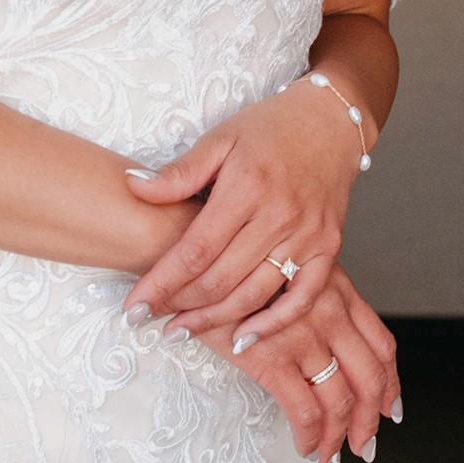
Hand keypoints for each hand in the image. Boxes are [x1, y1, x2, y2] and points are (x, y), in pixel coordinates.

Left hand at [125, 83, 364, 337]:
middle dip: (179, 305)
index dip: (162, 283)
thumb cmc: (269, 130)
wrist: (330, 123)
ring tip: (180, 331)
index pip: (195, 250)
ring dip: (214, 321)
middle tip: (148, 319)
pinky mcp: (329, 249)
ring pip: (254, 295)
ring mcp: (308, 237)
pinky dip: (273, 325)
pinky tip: (243, 339)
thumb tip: (133, 187)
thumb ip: (180, 172)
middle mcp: (279, 216)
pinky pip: (302, 299)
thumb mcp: (220, 138)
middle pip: (221, 279)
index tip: (133, 307)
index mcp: (247, 188)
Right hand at [193, 266, 397, 462]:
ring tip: (329, 456)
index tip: (389, 407)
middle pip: (369, 378)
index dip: (391, 382)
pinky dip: (309, 436)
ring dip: (339, 437)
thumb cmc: (232, 261)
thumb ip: (310, 294)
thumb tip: (322, 334)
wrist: (191, 254)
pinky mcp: (271, 358)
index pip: (381, 343)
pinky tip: (304, 447)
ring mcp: (303, 336)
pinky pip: (303, 410)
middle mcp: (329, 311)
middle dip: (371, 420)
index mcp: (337, 289)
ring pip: (339, 401)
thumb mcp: (286, 266)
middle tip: (366, 446)